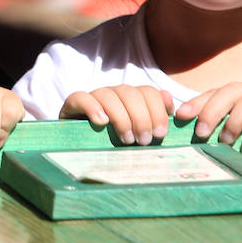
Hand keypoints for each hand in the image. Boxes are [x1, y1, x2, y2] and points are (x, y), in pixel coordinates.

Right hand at [60, 85, 174, 144]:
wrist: (82, 151)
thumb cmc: (118, 145)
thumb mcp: (141, 134)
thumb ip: (156, 118)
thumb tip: (168, 100)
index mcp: (132, 97)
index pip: (147, 91)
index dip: (157, 110)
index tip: (160, 134)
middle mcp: (113, 93)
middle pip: (130, 93)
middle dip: (141, 118)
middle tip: (144, 141)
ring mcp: (93, 96)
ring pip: (108, 95)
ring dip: (121, 118)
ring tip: (126, 140)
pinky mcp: (73, 104)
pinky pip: (81, 98)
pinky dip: (93, 108)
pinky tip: (101, 123)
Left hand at [175, 82, 241, 186]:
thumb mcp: (234, 137)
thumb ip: (215, 131)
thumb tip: (184, 137)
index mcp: (241, 93)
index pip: (214, 93)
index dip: (197, 102)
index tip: (181, 116)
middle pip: (231, 91)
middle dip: (212, 110)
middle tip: (201, 132)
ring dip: (234, 120)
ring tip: (225, 140)